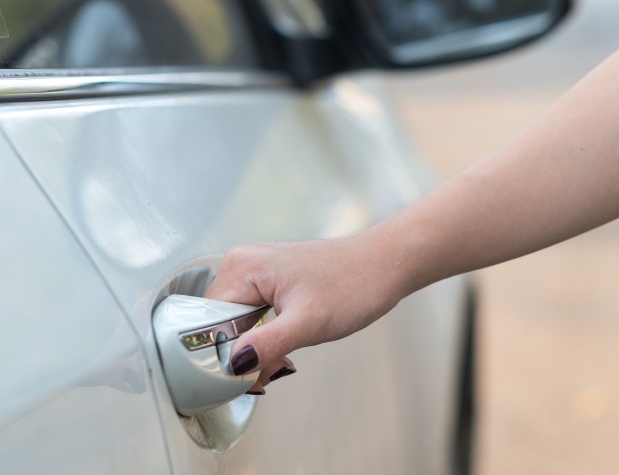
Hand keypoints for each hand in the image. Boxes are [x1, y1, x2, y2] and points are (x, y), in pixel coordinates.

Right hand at [204, 234, 406, 392]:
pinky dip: (265, 338)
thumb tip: (232, 366)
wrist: (386, 264)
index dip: (218, 355)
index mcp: (242, 267)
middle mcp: (242, 264)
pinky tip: (284, 349)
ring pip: (236, 324)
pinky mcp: (271, 281)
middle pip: (218, 324)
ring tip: (283, 359)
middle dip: (239, 354)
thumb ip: (267, 345)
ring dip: (254, 349)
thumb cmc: (353, 285)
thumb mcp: (308, 323)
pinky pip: (252, 316)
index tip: (239, 380)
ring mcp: (257, 271)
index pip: (205, 322)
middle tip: (269, 374)